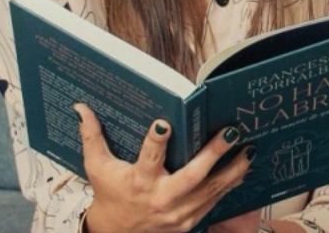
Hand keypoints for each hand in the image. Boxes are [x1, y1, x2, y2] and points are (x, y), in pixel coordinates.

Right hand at [76, 103, 253, 232]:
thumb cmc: (109, 194)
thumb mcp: (97, 167)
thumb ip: (92, 136)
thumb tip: (80, 106)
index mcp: (138, 182)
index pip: (148, 159)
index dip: (156, 142)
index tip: (165, 123)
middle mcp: (160, 198)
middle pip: (192, 176)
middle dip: (213, 154)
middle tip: (230, 132)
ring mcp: (178, 213)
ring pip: (210, 190)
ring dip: (232, 170)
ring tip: (249, 149)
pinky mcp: (189, 222)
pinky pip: (214, 202)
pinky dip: (229, 185)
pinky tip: (243, 169)